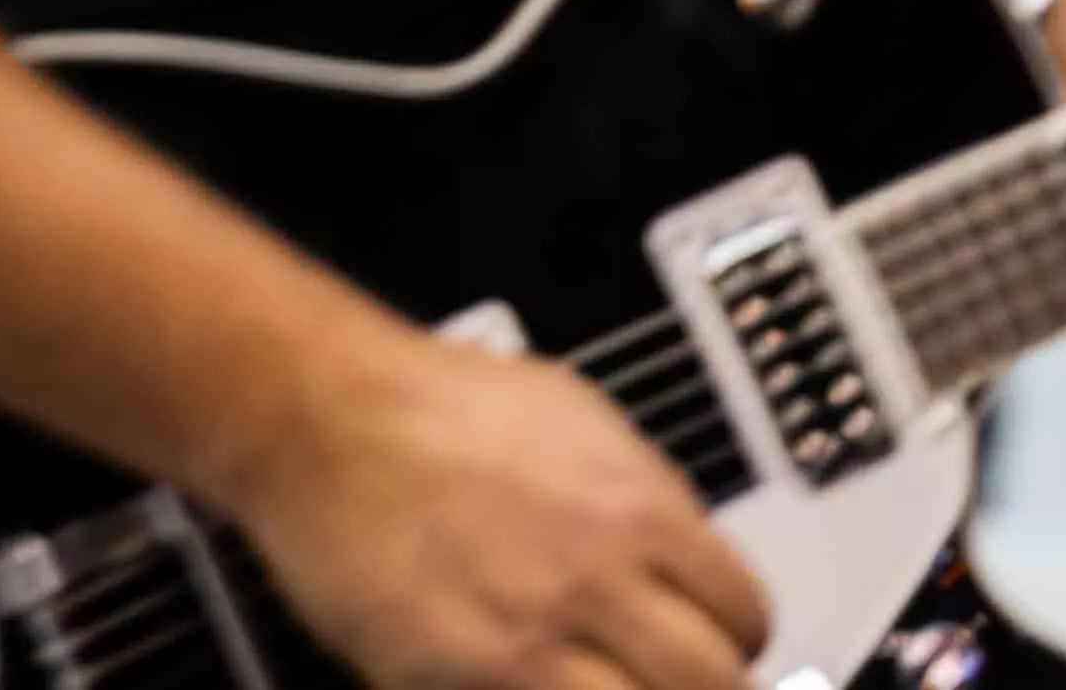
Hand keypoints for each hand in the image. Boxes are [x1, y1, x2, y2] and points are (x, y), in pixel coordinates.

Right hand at [222, 321, 768, 689]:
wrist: (321, 416)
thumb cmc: (425, 403)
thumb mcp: (572, 412)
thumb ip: (639, 487)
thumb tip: (679, 533)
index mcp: (637, 507)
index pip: (745, 611)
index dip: (737, 638)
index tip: (720, 646)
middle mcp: (598, 576)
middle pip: (713, 681)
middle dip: (701, 687)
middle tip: (674, 681)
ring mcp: (534, 637)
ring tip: (604, 680)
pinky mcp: (471, 678)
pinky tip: (538, 680)